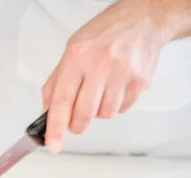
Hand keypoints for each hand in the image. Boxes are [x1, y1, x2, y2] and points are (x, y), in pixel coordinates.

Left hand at [41, 0, 172, 152]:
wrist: (143, 19)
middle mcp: (99, 64)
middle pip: (84, 113)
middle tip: (76, 121)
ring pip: (105, 114)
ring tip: (100, 91)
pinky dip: (116, 104)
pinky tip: (116, 87)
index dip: (56, 127)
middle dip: (77, 125)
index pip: (62, 101)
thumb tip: (47, 111)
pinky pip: (122, 108)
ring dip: (99, 111)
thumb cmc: (105, 33)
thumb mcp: (72, 50)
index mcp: (77, 57)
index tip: (53, 145)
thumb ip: (56, 82)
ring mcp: (122, 72)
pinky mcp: (140, 80)